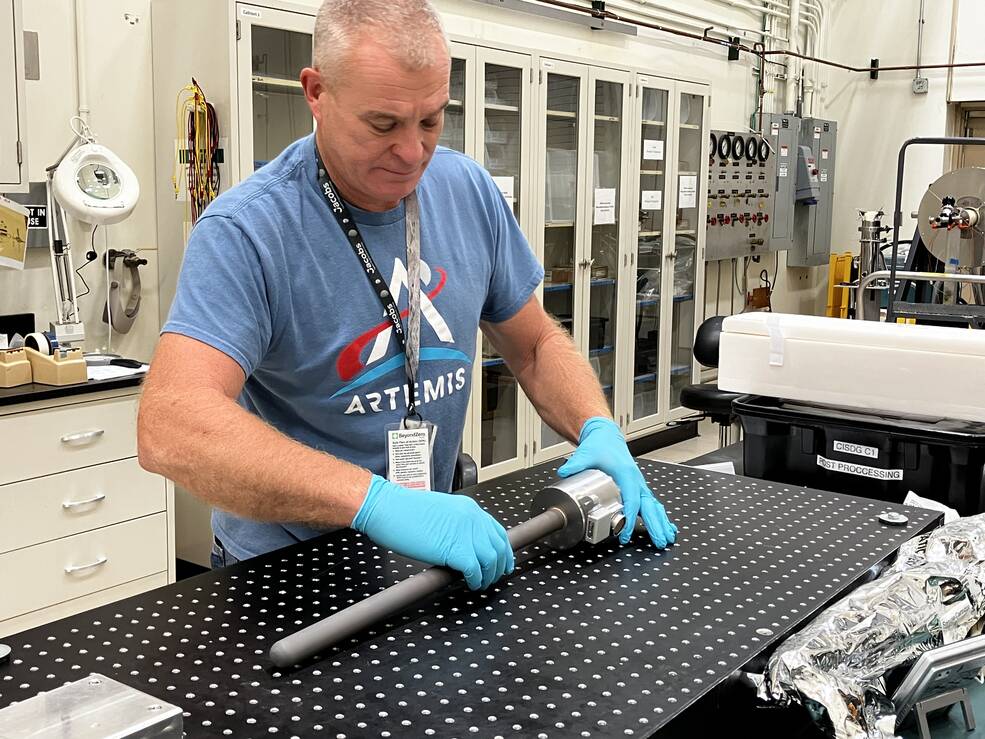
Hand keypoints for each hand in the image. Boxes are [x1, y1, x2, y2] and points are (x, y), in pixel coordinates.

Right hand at [351, 475, 514, 589]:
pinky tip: (470, 583)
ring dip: (488, 576)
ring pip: (491, 560)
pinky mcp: (455, 548)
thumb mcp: (440, 512)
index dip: (503, 550)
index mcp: (469, 508)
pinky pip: (475, 570)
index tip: (502, 561)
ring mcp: (465, 533)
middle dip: (499, 566)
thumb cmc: (404, 511)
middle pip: (498, 547)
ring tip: (480, 583)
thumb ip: (457, 525)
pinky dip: (475, 580)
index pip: (497, 531)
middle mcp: (471, 518)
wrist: (388, 507)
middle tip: (493, 577)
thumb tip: (465, 544)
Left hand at [558, 417, 677, 547]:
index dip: (630, 518)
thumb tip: (565, 472)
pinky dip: (659, 515)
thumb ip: (575, 464)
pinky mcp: (637, 487)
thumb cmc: (600, 445)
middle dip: (655, 525)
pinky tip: (666, 526)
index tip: (626, 533)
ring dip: (661, 522)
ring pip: (653, 506)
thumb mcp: (586, 454)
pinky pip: (651, 503)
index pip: (632, 501)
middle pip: (649, 506)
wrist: (606, 436)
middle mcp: (636, 480)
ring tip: (667, 538)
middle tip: (660, 541)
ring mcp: (638, 484)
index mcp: (626, 474)